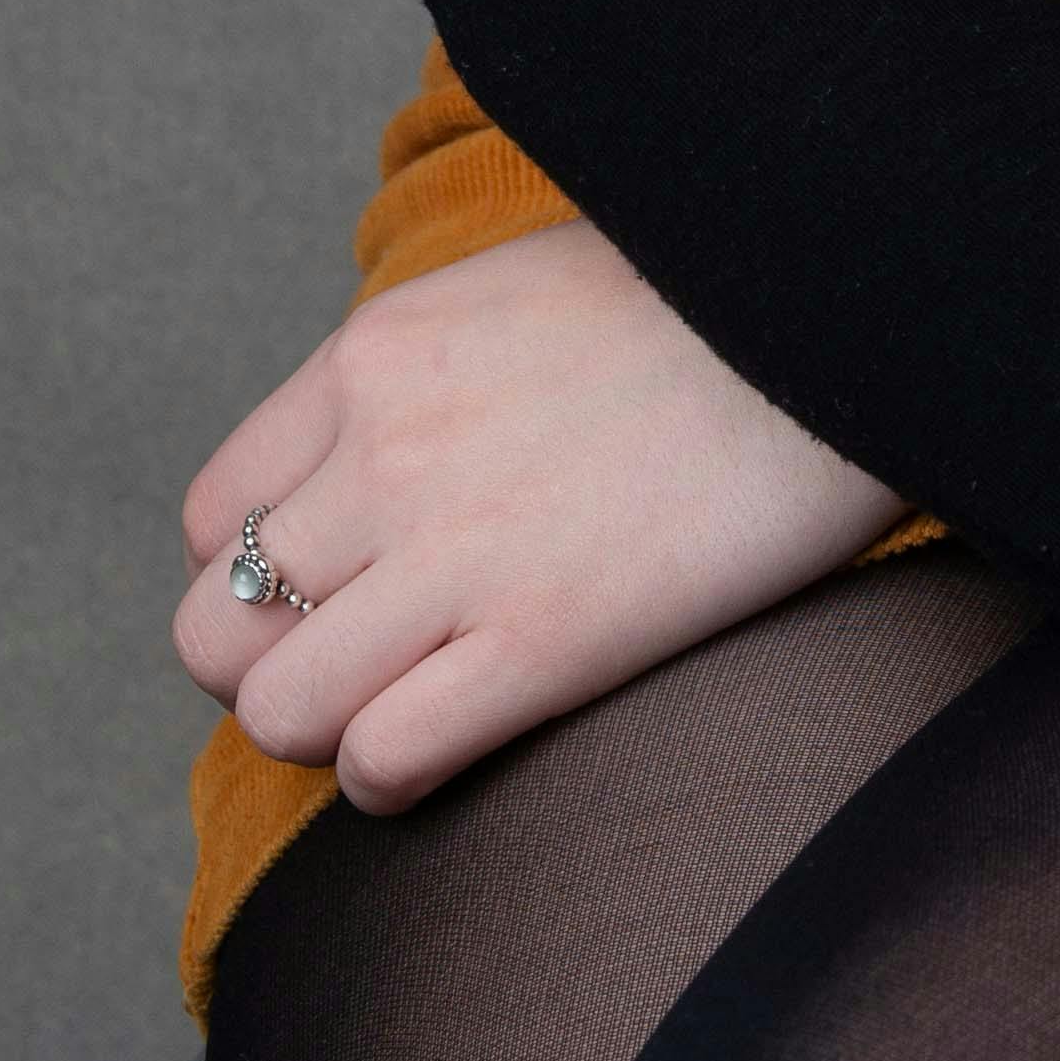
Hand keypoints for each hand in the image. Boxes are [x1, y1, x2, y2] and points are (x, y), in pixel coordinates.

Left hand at [174, 220, 899, 810]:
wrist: (847, 302)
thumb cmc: (706, 291)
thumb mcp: (522, 284)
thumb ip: (427, 369)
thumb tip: (377, 449)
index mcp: (379, 356)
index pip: (215, 516)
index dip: (256, 572)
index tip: (328, 587)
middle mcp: (389, 453)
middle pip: (212, 631)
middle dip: (268, 666)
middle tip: (355, 663)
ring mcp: (459, 551)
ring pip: (277, 713)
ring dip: (328, 730)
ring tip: (406, 704)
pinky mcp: (543, 639)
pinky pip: (381, 759)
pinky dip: (392, 776)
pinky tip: (453, 738)